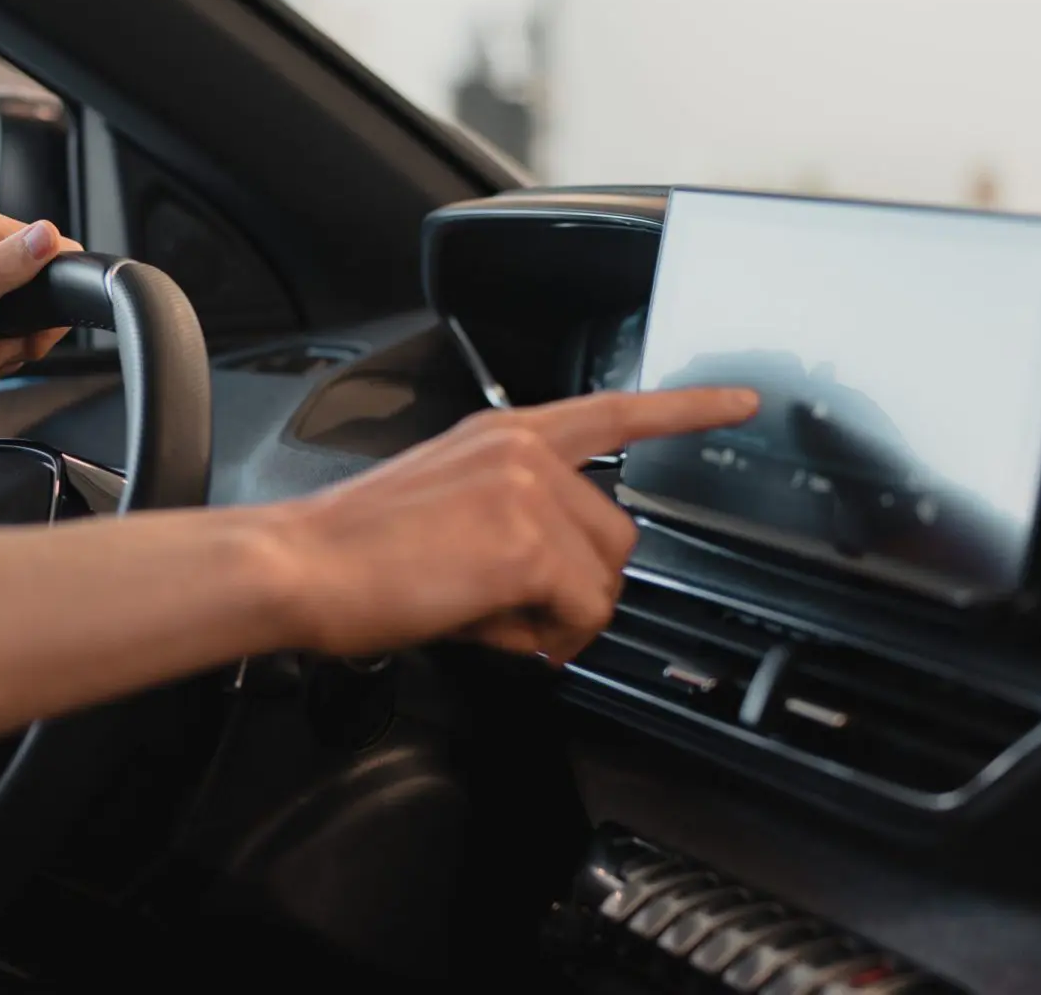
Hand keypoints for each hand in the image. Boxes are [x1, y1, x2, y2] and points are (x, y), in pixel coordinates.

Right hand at [268, 389, 758, 663]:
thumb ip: (513, 523)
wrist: (300, 566)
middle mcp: (523, 451)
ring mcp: (529, 492)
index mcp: (502, 436)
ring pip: (602, 580)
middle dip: (578, 588)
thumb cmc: (353, 551)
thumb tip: (553, 590)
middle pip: (617, 535)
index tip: (739, 402)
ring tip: (487, 616)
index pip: (612, 411)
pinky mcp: (527, 543)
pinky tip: (489, 627)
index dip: (685, 410)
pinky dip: (545, 638)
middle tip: (512, 613)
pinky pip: (579, 613)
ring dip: (558, 616)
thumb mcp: (445, 510)